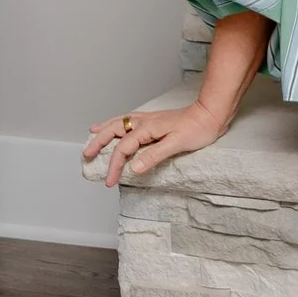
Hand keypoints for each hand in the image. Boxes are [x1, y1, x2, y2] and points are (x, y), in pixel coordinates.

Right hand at [82, 101, 231, 188]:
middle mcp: (144, 121)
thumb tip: (134, 167)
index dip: (114, 166)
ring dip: (104, 131)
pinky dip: (116, 124)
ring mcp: (148, 119)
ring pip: (119, 122)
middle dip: (98, 143)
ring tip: (91, 136)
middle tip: (86, 156)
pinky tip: (114, 125)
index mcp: (147, 129)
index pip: (123, 149)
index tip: (109, 181)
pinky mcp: (153, 120)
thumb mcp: (177, 144)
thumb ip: (154, 155)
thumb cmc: (198, 129)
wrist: (211, 114)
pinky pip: (128, 121)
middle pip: (113, 131)